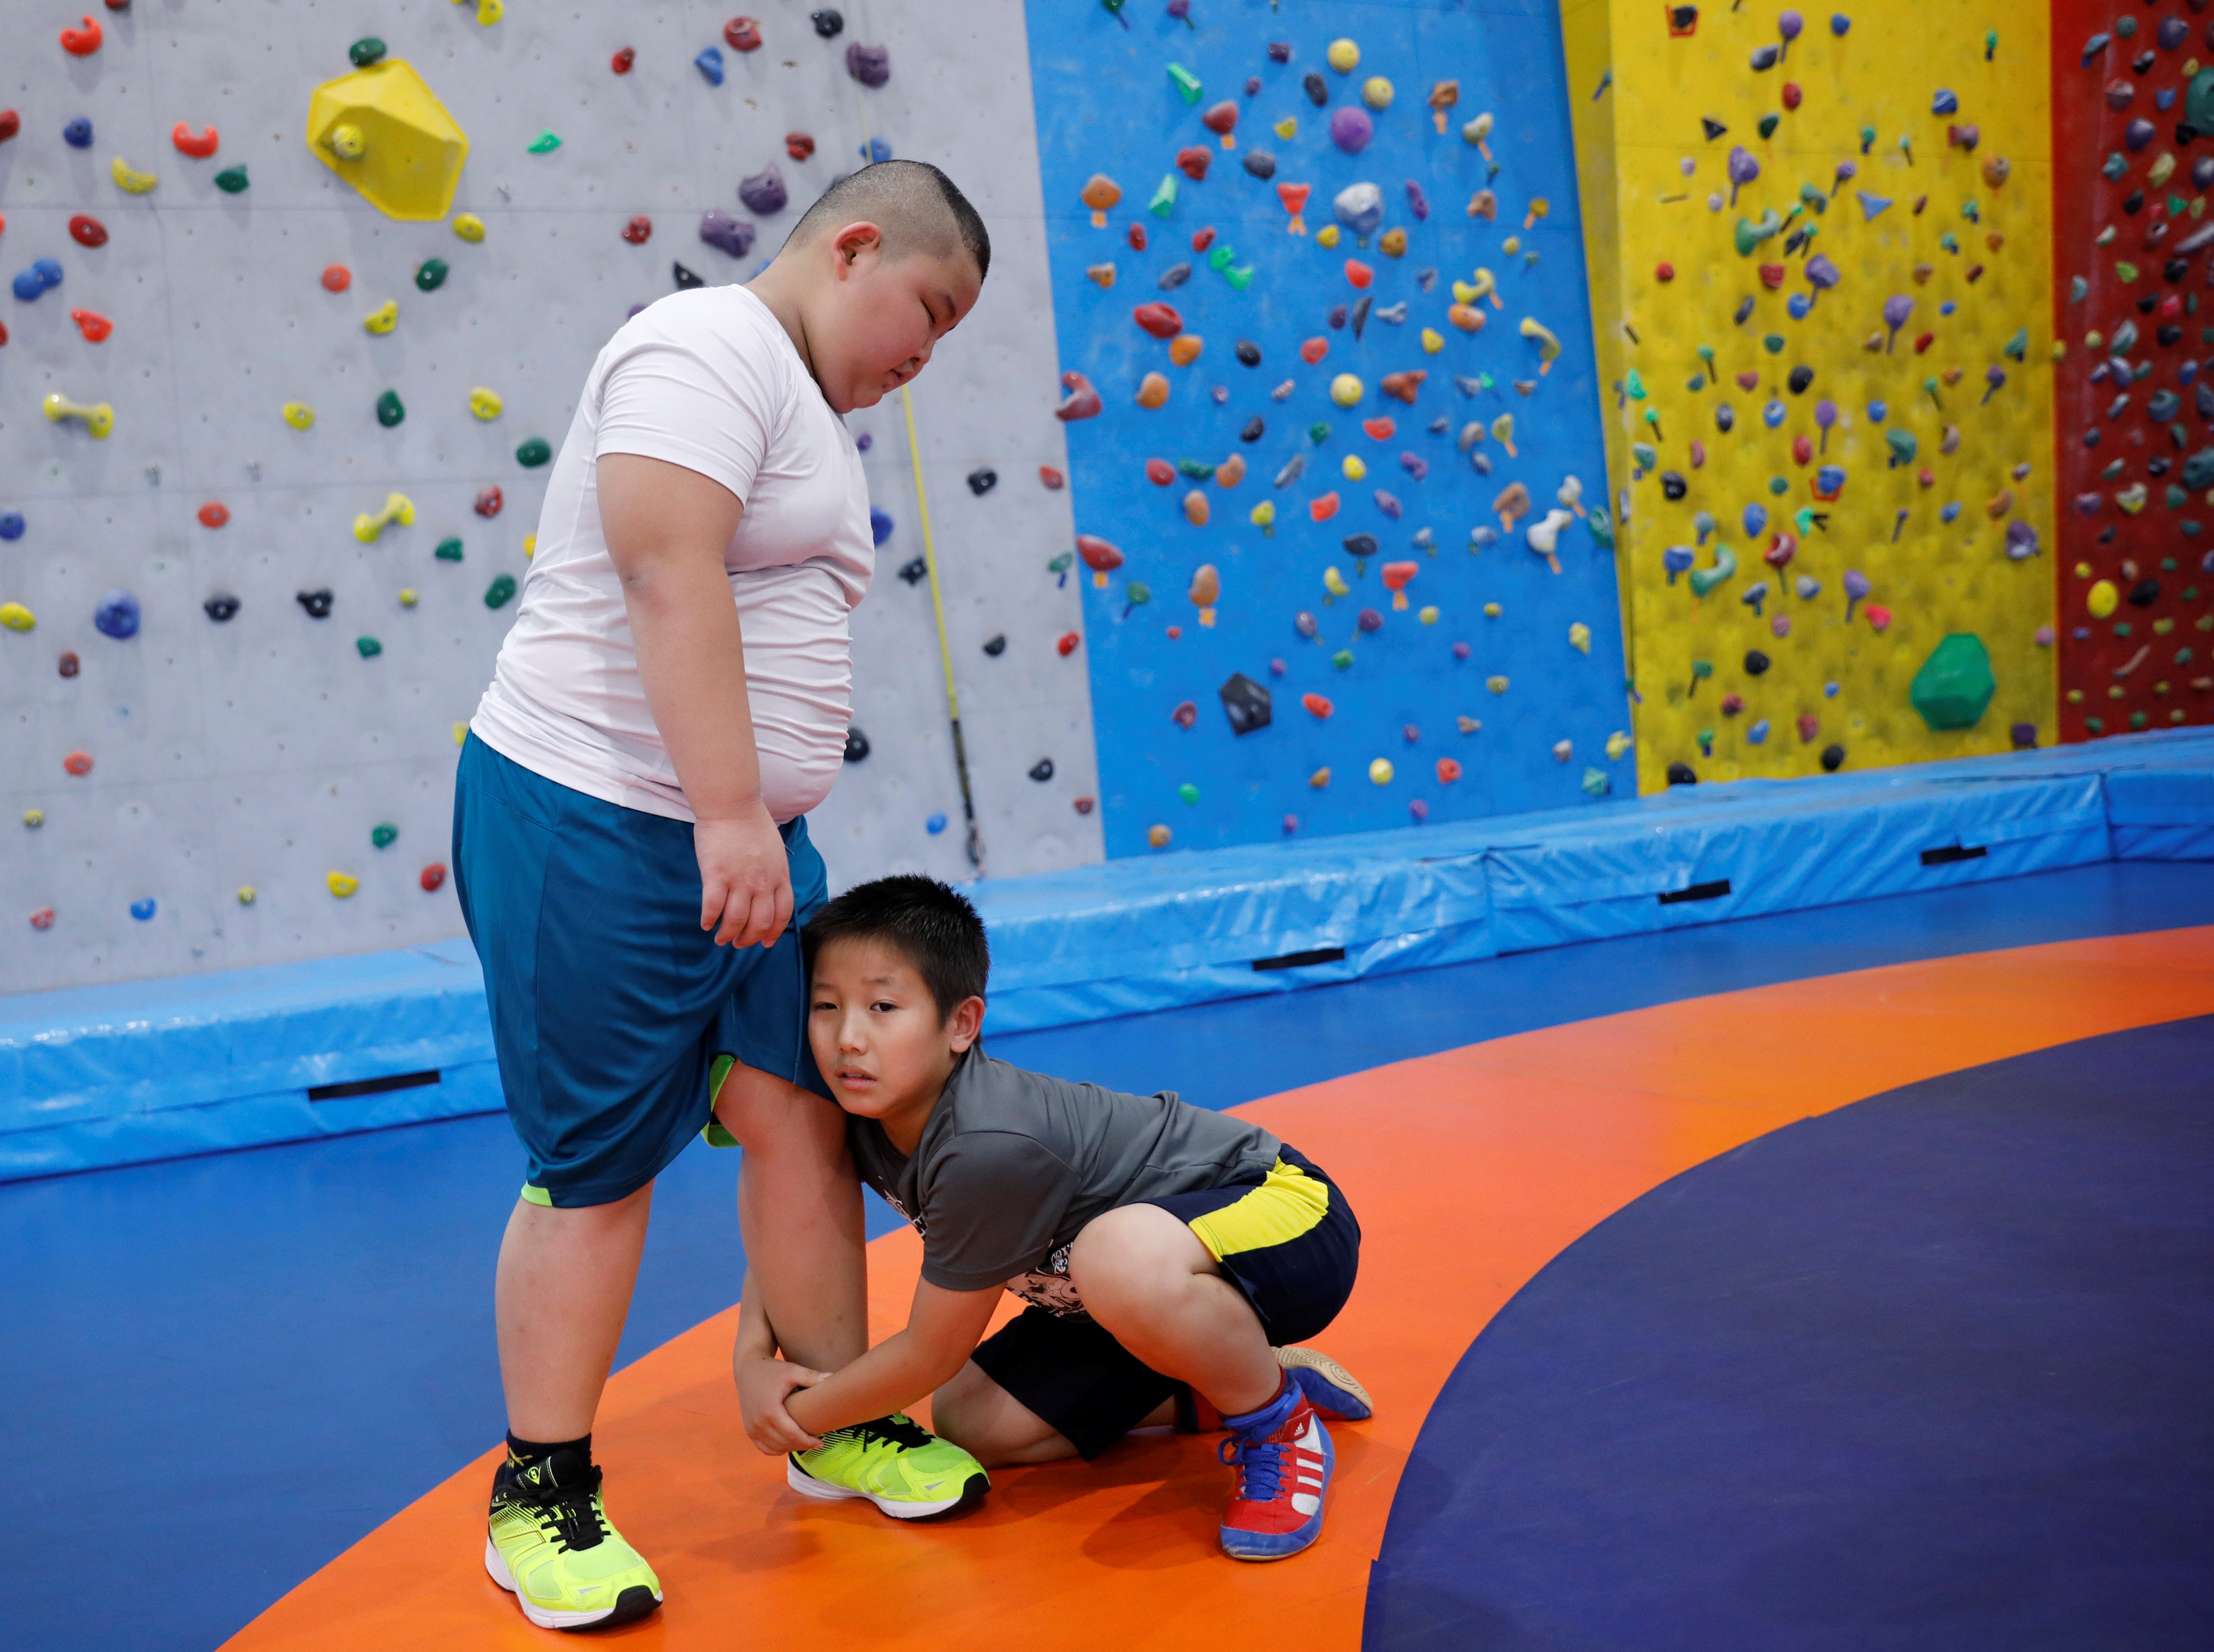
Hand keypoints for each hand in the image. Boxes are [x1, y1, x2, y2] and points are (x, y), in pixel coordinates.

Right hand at [695, 805, 793, 947]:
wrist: (732, 805)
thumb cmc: (753, 824)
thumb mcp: (775, 852)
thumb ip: (774, 873)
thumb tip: (767, 892)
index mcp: (779, 876)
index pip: (782, 914)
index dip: (774, 932)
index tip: (765, 942)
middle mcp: (762, 883)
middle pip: (759, 923)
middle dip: (749, 939)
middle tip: (738, 943)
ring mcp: (739, 880)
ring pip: (736, 920)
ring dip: (728, 934)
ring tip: (721, 938)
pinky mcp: (716, 875)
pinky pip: (712, 906)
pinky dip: (709, 919)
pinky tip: (706, 924)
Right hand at [737, 1354, 826, 1454]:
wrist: (748, 1369)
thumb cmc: (772, 1369)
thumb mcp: (792, 1371)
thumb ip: (812, 1376)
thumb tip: (833, 1377)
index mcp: (770, 1411)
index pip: (792, 1435)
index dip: (808, 1442)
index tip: (821, 1442)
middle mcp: (759, 1423)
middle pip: (785, 1444)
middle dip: (802, 1445)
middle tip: (816, 1442)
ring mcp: (752, 1428)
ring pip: (774, 1448)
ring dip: (791, 1448)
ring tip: (805, 1442)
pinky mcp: (749, 1430)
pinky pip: (764, 1448)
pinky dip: (777, 1449)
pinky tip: (788, 1444)